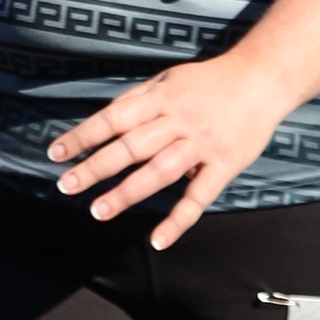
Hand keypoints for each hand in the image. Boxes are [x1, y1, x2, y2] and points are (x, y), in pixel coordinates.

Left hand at [48, 52, 284, 247]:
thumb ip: (138, 101)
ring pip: (159, 171)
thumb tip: (101, 124)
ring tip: (98, 211)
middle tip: (66, 186)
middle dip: (95, 168)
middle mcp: (179, 120)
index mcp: (162, 97)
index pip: (114, 118)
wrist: (264, 78)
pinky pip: (198, 197)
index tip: (55, 153)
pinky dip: (178, 221)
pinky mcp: (225, 165)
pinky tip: (157, 241)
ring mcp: (203, 144)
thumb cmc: (209, 82)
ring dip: (127, 193)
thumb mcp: (169, 79)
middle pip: (131, 147)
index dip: (83, 136)